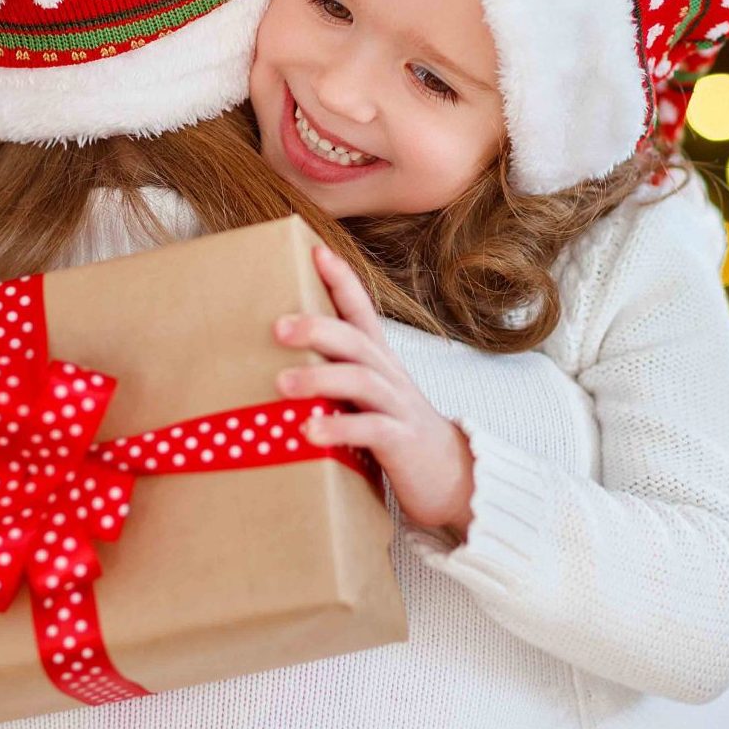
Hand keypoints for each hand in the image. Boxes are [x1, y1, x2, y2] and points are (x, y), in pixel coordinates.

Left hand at [274, 243, 476, 537]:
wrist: (454, 478)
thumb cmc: (397, 435)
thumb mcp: (369, 400)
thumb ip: (336, 382)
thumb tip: (274, 369)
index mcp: (381, 362)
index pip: (362, 311)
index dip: (342, 279)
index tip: (316, 249)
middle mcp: (390, 376)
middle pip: (356, 340)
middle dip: (318, 327)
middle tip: (277, 326)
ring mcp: (399, 407)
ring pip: (361, 381)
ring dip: (320, 377)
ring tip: (282, 383)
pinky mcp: (402, 442)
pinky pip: (371, 430)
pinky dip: (339, 428)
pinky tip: (309, 432)